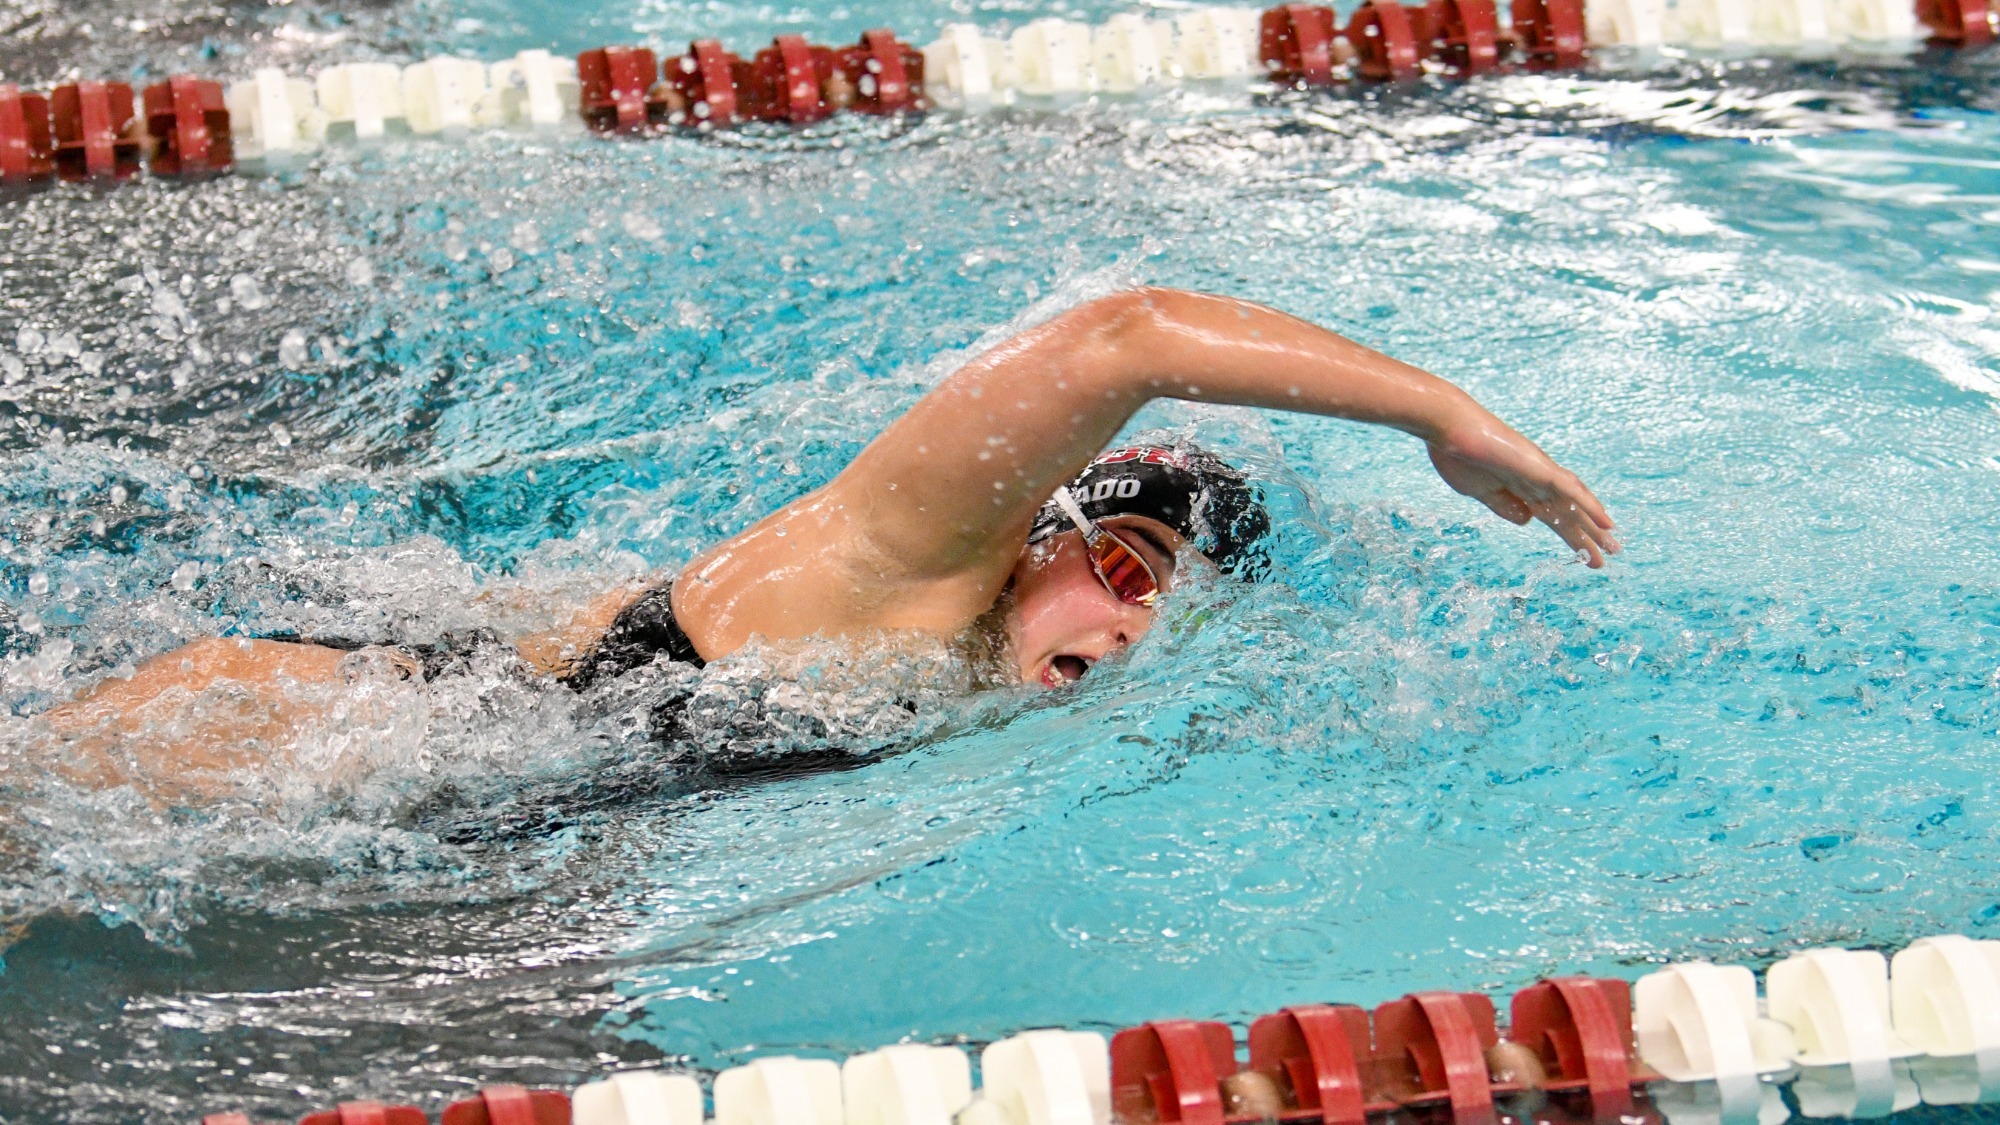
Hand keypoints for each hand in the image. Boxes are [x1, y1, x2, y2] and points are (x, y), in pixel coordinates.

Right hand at [1426, 411, 1618, 566]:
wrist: (1449, 429)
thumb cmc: (1456, 456)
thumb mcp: (1479, 491)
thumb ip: (1503, 506)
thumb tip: (1528, 520)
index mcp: (1518, 488)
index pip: (1550, 516)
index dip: (1566, 535)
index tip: (1579, 555)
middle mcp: (1534, 480)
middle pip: (1566, 513)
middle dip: (1584, 537)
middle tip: (1604, 559)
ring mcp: (1539, 473)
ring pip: (1574, 504)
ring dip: (1594, 526)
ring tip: (1613, 547)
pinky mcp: (1540, 468)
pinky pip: (1571, 491)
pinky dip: (1590, 506)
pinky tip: (1606, 523)